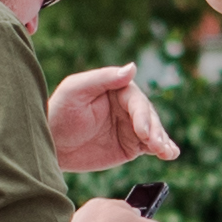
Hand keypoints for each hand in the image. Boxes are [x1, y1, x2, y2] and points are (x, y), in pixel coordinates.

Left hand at [45, 65, 174, 174]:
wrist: (50, 144)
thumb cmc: (59, 112)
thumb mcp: (76, 90)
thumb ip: (103, 78)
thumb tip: (133, 67)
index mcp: (117, 89)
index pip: (136, 101)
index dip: (142, 117)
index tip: (143, 133)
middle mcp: (127, 107)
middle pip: (149, 117)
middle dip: (156, 132)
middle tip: (156, 146)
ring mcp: (131, 127)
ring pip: (154, 132)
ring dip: (163, 141)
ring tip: (166, 153)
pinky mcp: (131, 146)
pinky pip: (150, 146)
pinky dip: (164, 150)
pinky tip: (170, 154)